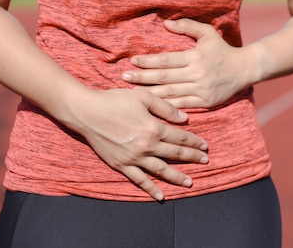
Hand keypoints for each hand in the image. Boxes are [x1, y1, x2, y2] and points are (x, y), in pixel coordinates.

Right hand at [75, 87, 208, 200]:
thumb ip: (166, 108)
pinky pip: (139, 180)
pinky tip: (161, 196)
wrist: (87, 112)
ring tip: (190, 183)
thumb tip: (185, 119)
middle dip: (192, 158)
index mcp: (154, 128)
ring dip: (177, 177)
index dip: (194, 142)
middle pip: (175, 154)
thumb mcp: (143, 97)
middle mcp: (146, 146)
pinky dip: (151, 189)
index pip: (180, 137)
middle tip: (205, 162)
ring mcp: (134, 158)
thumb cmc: (115, 100)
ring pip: (161, 170)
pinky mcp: (121, 165)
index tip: (205, 146)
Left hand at [122, 19, 257, 108]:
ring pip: (170, 93)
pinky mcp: (205, 102)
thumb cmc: (223, 49)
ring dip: (150, 93)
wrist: (245, 69)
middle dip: (142, 77)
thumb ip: (188, 26)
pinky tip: (153, 107)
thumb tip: (166, 23)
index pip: (167, 60)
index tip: (132, 60)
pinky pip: (182, 106)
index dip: (148, 61)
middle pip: (164, 77)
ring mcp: (201, 90)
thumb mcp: (208, 33)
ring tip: (133, 92)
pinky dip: (166, 107)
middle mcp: (198, 74)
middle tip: (124, 77)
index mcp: (196, 57)